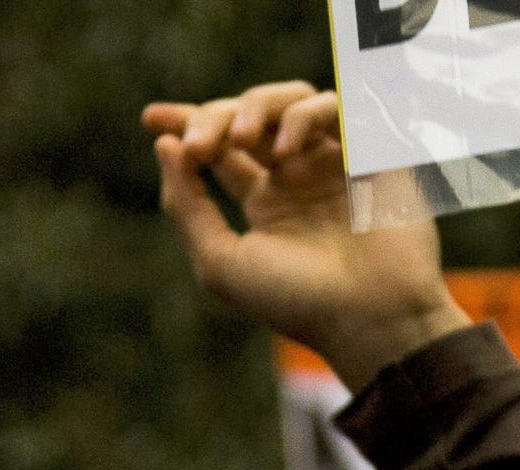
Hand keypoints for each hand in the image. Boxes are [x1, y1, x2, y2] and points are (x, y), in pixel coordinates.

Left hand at [145, 83, 466, 391]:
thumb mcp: (221, 262)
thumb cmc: (295, 301)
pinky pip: (334, 106)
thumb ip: (187, 205)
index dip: (188, 124)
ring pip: (291, 100)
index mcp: (267, 205)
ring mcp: (336, 162)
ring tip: (237, 141)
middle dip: (212, 118)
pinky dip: (301, 117)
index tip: (150, 118)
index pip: (223, 149)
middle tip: (195, 144)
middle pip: (249, 118)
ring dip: (254, 109)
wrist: (369, 318)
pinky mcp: (369, 151)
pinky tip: (285, 153)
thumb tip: (163, 144)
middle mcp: (300, 178)